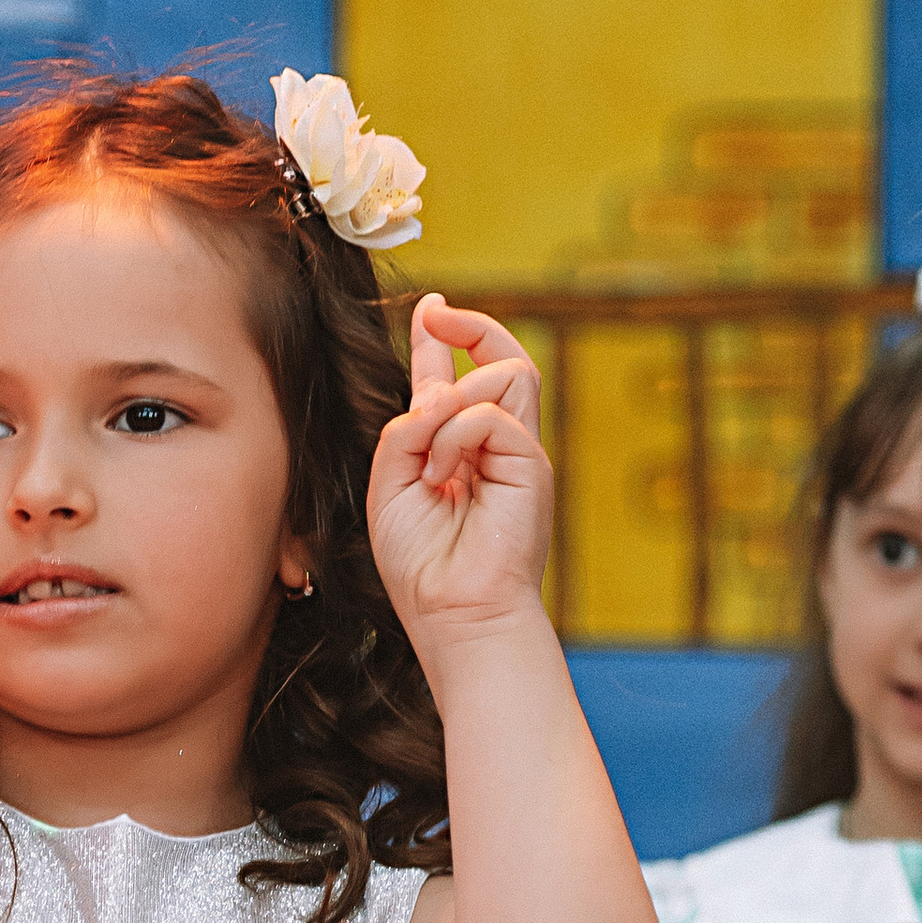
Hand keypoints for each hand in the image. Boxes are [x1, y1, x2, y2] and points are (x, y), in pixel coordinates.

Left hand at [366, 298, 551, 653]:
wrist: (454, 614)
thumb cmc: (420, 565)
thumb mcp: (390, 486)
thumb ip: (404, 432)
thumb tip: (437, 392)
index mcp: (462, 451)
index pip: (462, 380)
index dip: (447, 340)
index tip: (430, 308)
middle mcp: (498, 447)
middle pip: (506, 358)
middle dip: (469, 325)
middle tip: (432, 317)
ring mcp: (519, 454)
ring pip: (506, 373)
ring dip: (451, 402)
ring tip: (430, 459)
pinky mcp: (531, 465)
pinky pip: (490, 415)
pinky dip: (455, 436)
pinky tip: (441, 476)